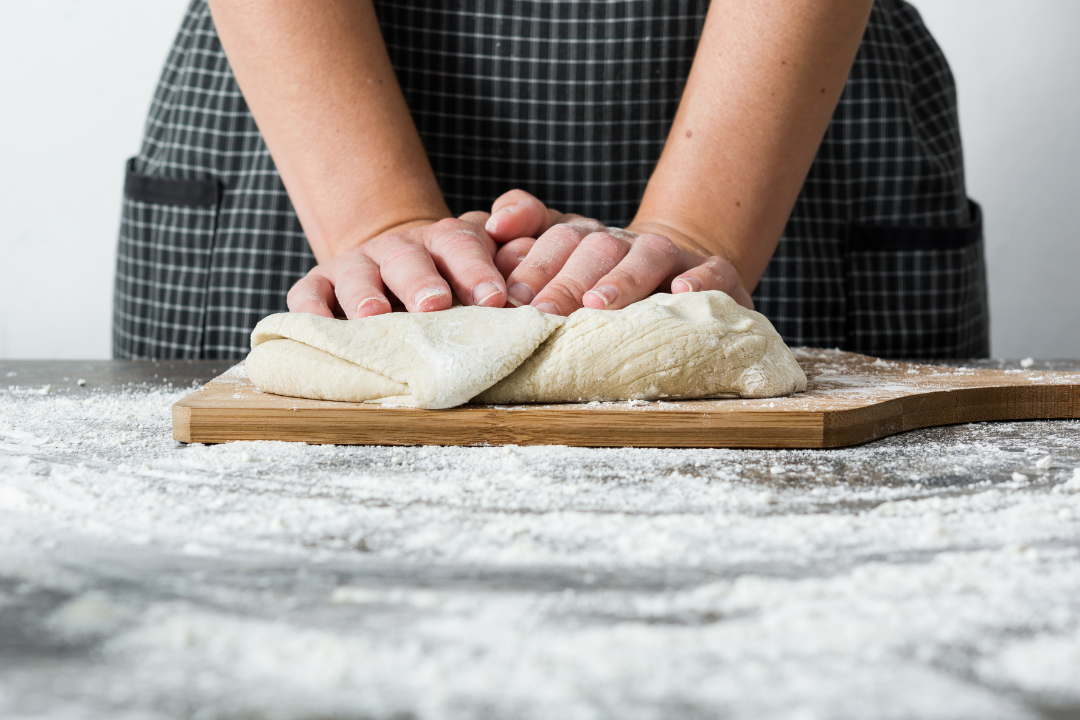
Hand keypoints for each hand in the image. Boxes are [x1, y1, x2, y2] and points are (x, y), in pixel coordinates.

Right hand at [287, 212, 505, 317]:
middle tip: (435, 305)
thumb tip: (531, 295)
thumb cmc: (450, 280)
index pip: (461, 247)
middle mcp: (398, 249)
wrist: (394, 263)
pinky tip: (319, 327)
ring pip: (356, 274)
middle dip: (421, 282)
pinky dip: (310, 310)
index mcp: (443, 241)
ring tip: (375, 315)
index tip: (494, 300)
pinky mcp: (319, 285)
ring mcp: (355, 265)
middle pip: (408, 259)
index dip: (477, 271)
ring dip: (365, 294)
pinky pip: (308, 294)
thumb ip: (508, 271)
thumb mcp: (482, 267)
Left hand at [484, 190, 753, 313]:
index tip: (509, 296)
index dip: (532, 264)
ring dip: (622, 279)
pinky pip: (714, 270)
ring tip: (599, 306)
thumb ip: (525, 239)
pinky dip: (701, 280)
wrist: (679, 279)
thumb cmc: (604, 287)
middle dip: (566, 280)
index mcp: (586, 240)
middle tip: (542, 312)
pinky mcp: (717, 275)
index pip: (555, 238)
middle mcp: (627, 242)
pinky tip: (682, 293)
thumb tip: (494, 223)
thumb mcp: (558, 266)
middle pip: (595, 246)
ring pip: (649, 254)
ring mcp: (672, 257)